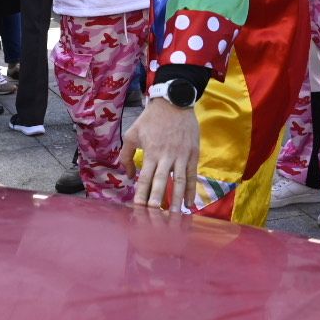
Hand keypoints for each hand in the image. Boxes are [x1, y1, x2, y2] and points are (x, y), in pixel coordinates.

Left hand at [120, 99, 199, 213]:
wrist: (174, 102)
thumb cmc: (151, 119)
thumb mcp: (132, 133)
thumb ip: (127, 155)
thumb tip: (130, 175)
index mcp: (151, 152)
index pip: (145, 178)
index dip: (142, 194)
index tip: (139, 208)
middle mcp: (166, 156)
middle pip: (161, 181)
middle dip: (158, 199)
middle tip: (155, 216)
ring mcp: (181, 155)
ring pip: (179, 181)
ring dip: (176, 199)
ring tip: (174, 215)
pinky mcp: (193, 154)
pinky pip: (192, 175)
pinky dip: (191, 190)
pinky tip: (189, 204)